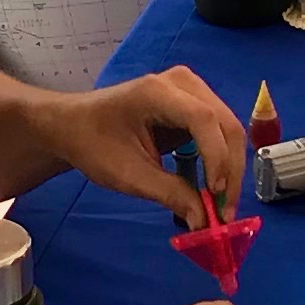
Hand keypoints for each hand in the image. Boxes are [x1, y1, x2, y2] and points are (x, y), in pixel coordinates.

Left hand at [49, 65, 245, 225]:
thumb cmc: (94, 145)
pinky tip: (213, 187)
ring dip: (229, 167)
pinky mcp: (194, 103)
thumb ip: (170, 194)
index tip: (214, 195)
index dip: (217, 157)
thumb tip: (205, 222)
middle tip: (225, 212)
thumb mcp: (129, 175)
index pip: (203, 119)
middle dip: (230, 170)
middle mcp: (182, 82)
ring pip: (227, 129)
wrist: (75, 125)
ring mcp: (191, 89)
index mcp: (158, 92)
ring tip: (221, 205)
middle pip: (224, 124)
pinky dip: (221, 160)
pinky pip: (219, 131)